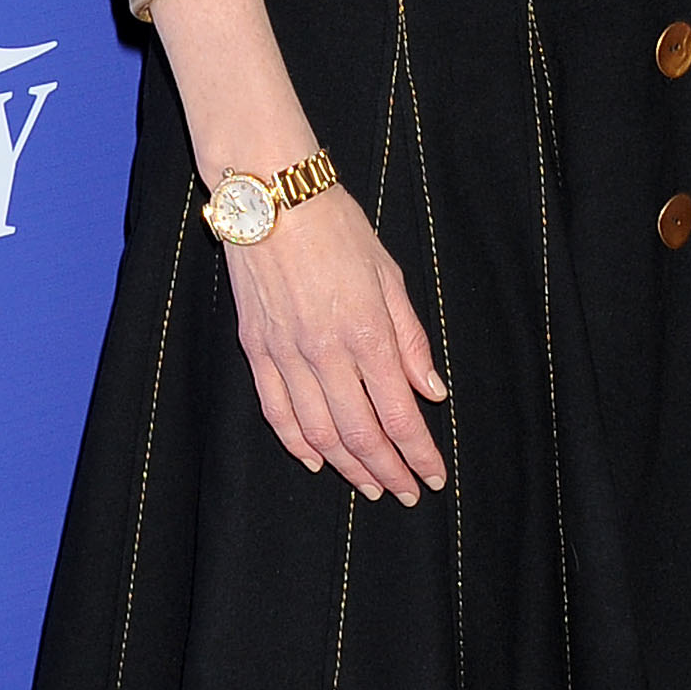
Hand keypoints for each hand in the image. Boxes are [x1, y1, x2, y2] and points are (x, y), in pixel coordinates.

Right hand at [224, 187, 448, 502]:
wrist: (271, 197)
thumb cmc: (338, 228)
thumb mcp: (390, 276)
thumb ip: (412, 340)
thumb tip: (432, 392)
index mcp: (367, 333)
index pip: (399, 414)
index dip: (419, 454)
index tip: (433, 476)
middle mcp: (326, 352)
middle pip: (361, 434)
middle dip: (388, 472)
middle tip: (406, 492)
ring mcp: (286, 354)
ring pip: (318, 433)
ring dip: (348, 468)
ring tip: (370, 486)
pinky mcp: (257, 349)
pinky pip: (276, 411)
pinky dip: (297, 443)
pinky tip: (316, 460)